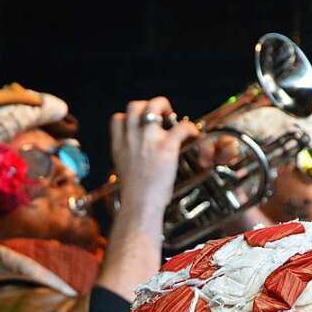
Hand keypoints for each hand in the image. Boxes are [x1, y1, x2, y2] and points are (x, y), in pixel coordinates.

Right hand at [111, 96, 198, 220]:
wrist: (140, 205)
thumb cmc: (135, 197)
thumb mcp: (124, 172)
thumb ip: (129, 159)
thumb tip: (140, 160)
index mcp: (119, 146)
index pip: (118, 119)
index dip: (130, 117)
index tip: (140, 124)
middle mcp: (131, 138)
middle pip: (135, 106)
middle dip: (148, 105)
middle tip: (159, 115)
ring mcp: (148, 140)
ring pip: (154, 106)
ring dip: (164, 106)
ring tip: (172, 116)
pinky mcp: (165, 147)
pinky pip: (181, 126)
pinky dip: (189, 128)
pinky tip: (192, 134)